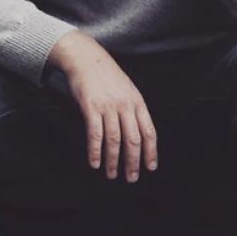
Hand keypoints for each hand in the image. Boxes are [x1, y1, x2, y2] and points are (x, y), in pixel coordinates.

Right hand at [46, 30, 157, 181]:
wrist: (85, 57)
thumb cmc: (105, 74)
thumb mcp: (127, 88)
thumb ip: (133, 108)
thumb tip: (138, 133)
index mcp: (137, 101)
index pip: (149, 131)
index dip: (151, 152)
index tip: (150, 167)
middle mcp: (125, 105)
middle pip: (133, 140)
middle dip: (133, 162)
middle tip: (131, 177)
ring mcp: (108, 106)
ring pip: (114, 140)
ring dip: (113, 161)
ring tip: (111, 174)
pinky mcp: (90, 106)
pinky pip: (95, 134)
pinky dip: (95, 151)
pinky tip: (95, 162)